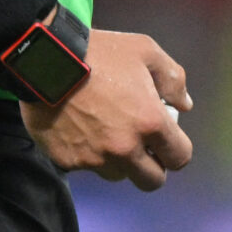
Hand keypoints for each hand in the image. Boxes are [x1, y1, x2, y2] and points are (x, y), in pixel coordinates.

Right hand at [19, 27, 192, 189]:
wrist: (47, 61)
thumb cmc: (101, 52)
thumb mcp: (146, 51)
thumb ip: (172, 79)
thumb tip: (184, 105)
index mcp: (150, 123)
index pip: (179, 157)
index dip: (176, 151)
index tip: (167, 142)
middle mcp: (125, 149)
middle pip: (151, 181)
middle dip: (152, 167)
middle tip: (142, 147)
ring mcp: (95, 159)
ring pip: (117, 175)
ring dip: (119, 161)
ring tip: (107, 134)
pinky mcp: (67, 162)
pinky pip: (85, 166)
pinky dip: (87, 153)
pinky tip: (79, 129)